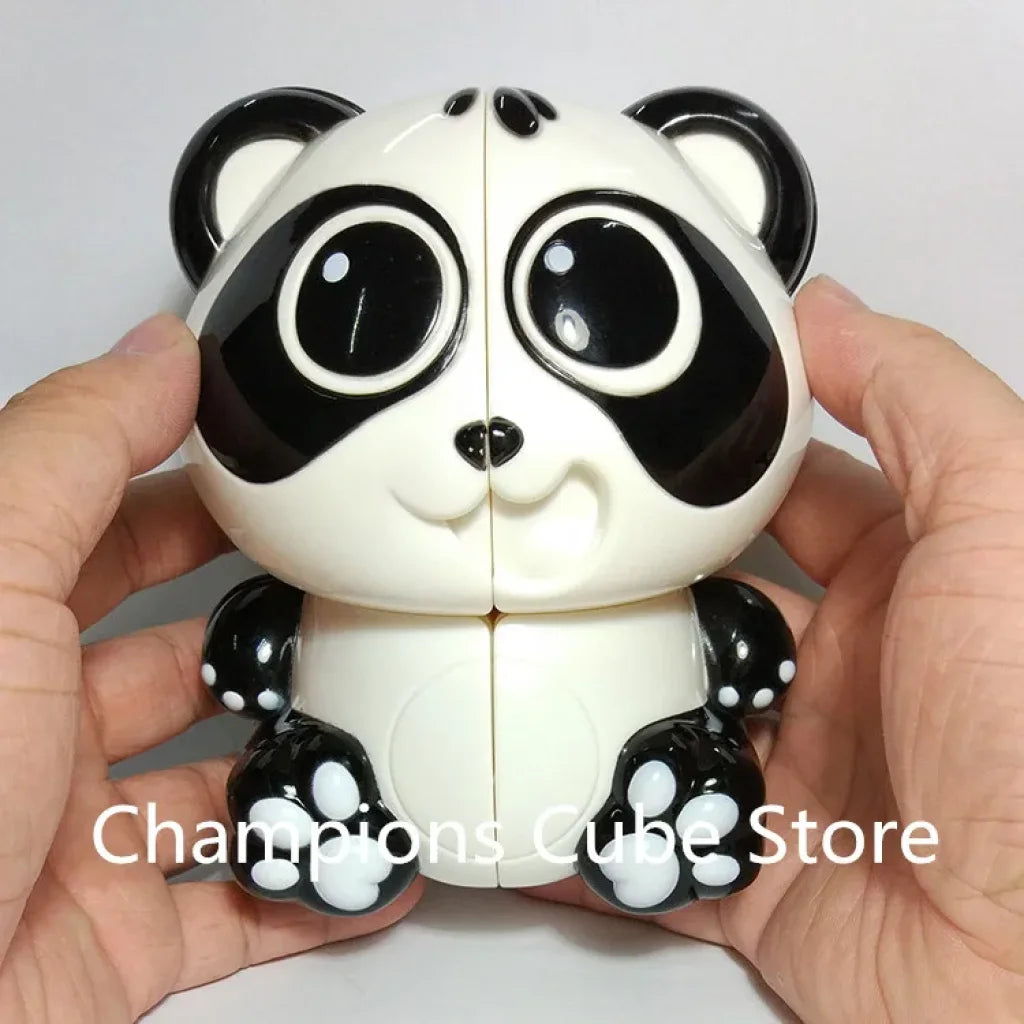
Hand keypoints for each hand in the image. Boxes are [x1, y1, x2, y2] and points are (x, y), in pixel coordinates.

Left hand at [0, 318, 422, 1021]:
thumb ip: (74, 451)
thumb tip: (160, 349)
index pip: (113, 531)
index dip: (203, 493)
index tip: (294, 476)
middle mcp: (25, 732)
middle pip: (182, 655)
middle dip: (274, 625)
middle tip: (363, 596)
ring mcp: (72, 842)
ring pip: (222, 782)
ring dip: (305, 759)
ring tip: (392, 720)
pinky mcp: (112, 947)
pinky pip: (240, 909)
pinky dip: (315, 889)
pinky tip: (375, 866)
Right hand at [533, 276, 1023, 1019]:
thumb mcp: (1004, 519)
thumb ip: (916, 398)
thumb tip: (824, 309)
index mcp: (913, 585)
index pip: (794, 494)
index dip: (722, 457)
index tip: (636, 431)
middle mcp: (854, 673)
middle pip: (711, 600)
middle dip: (635, 571)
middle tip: (549, 541)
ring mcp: (797, 772)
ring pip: (667, 710)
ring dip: (599, 687)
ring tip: (513, 647)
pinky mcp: (753, 867)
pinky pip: (649, 835)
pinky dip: (586, 821)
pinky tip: (524, 789)